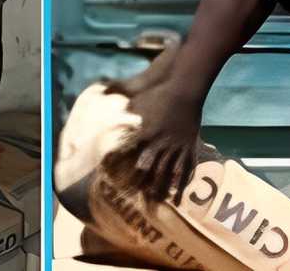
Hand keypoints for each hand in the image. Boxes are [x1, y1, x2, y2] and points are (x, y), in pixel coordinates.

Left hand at [103, 48, 204, 206]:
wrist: (183, 85)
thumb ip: (114, 91)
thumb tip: (100, 88)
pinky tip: (179, 197)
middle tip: (132, 199)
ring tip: (156, 203)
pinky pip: (186, 169)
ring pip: (167, 173)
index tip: (111, 180)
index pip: (128, 155)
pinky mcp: (189, 145)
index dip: (120, 168)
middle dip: (140, 184)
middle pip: (148, 169)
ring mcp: (175, 145)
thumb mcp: (132, 91)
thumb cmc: (157, 89)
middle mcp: (159, 142)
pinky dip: (182, 184)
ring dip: (161, 189)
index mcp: (144, 133)